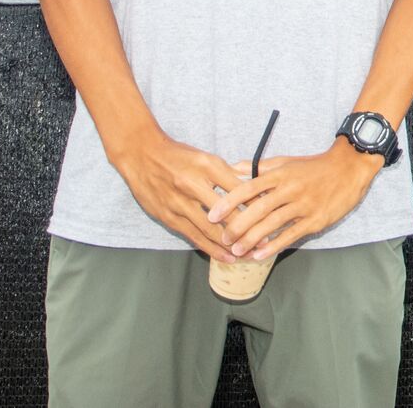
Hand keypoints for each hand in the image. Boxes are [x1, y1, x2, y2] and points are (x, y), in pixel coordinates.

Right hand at [107, 127, 258, 261]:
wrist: (141, 155)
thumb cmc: (177, 155)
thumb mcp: (205, 157)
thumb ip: (227, 172)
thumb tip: (252, 183)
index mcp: (207, 166)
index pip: (238, 189)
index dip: (256, 205)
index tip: (271, 216)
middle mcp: (193, 185)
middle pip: (226, 213)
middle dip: (247, 230)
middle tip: (265, 242)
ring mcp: (179, 203)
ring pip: (211, 230)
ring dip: (231, 245)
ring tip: (249, 255)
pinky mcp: (168, 217)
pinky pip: (194, 237)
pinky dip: (211, 249)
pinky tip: (226, 257)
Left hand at [204, 142, 383, 261]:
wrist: (350, 167)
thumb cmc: (315, 166)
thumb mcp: (287, 161)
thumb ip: (259, 167)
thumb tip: (231, 167)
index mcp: (280, 174)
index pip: (249, 187)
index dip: (229, 201)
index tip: (213, 214)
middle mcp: (290, 189)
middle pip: (258, 209)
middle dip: (238, 226)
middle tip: (222, 238)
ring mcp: (303, 205)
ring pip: (272, 224)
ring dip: (252, 239)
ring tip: (236, 250)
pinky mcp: (316, 219)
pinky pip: (291, 234)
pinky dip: (274, 245)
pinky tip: (260, 254)